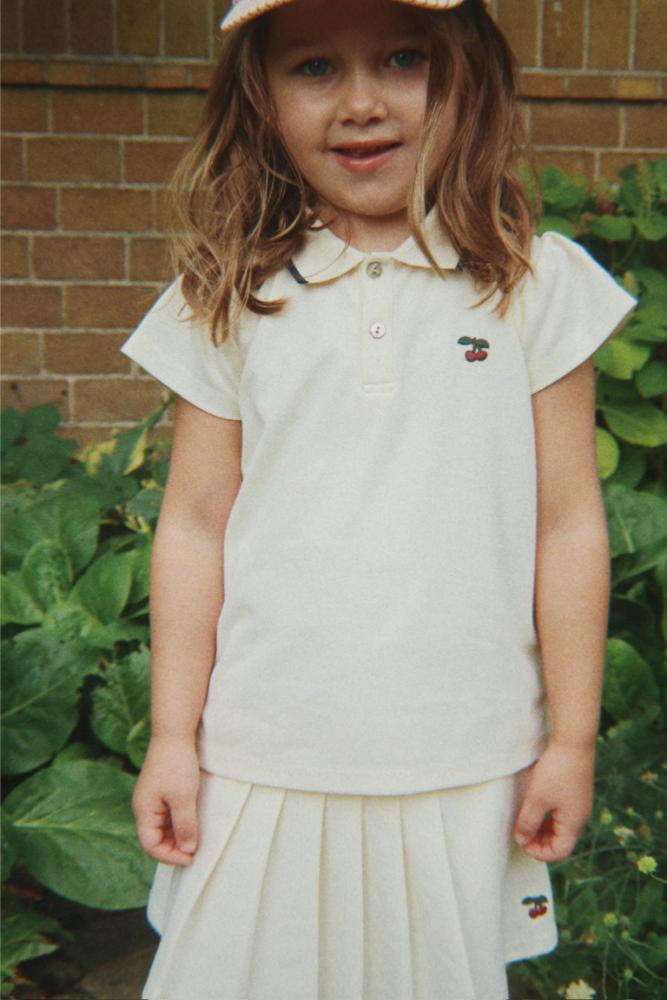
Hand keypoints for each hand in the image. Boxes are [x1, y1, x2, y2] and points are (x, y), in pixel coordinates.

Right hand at [132, 736, 200, 865]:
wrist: (174, 733)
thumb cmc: (177, 765)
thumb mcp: (183, 798)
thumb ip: (185, 826)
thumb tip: (188, 850)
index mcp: (144, 811)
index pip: (150, 845)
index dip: (169, 856)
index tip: (191, 857)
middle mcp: (145, 808)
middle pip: (155, 839)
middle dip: (174, 848)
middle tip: (195, 851)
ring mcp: (153, 800)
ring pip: (162, 829)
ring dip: (177, 836)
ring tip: (196, 839)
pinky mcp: (162, 792)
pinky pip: (168, 816)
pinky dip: (179, 824)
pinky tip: (193, 823)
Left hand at [512, 741, 595, 861]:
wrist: (574, 742)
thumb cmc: (556, 772)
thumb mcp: (537, 799)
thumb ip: (528, 822)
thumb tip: (521, 840)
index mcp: (574, 824)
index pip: (559, 852)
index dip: (540, 853)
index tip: (522, 842)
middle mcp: (580, 818)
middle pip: (561, 842)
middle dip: (540, 842)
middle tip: (521, 834)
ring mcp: (579, 806)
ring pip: (561, 828)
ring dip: (543, 830)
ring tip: (525, 822)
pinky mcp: (576, 794)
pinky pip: (562, 815)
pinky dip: (549, 817)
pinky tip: (535, 808)